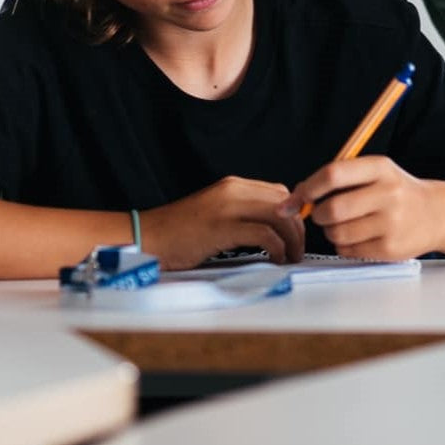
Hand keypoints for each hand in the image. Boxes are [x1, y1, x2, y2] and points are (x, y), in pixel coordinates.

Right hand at [140, 176, 304, 270]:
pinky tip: (276, 258)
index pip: (279, 192)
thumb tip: (273, 226)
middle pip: (283, 203)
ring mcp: (227, 207)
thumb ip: (242, 212)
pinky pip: (263, 233)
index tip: (298, 232)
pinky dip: (277, 247)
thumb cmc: (178, 232)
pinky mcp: (221, 228)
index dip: (294, 213)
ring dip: (292, 239)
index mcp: (233, 185)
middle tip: (299, 248)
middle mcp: (234, 190)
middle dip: (297, 227)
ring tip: (291, 256)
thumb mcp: (216, 213)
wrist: (145, 238)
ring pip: (278, 216)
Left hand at [281, 155, 443, 260]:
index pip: (334, 174)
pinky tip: (361, 236)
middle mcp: (388, 193)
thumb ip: (338, 179)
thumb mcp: (376, 172)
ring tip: (347, 225)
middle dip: (318, 214)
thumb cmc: (396, 192)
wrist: (435, 214)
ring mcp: (391, 223)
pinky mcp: (389, 248)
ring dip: (331, 231)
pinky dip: (345, 245)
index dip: (308, 187)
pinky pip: (347, 250)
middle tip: (322, 213)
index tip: (295, 199)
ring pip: (336, 233)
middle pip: (332, 208)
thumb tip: (294, 197)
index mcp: (381, 168)